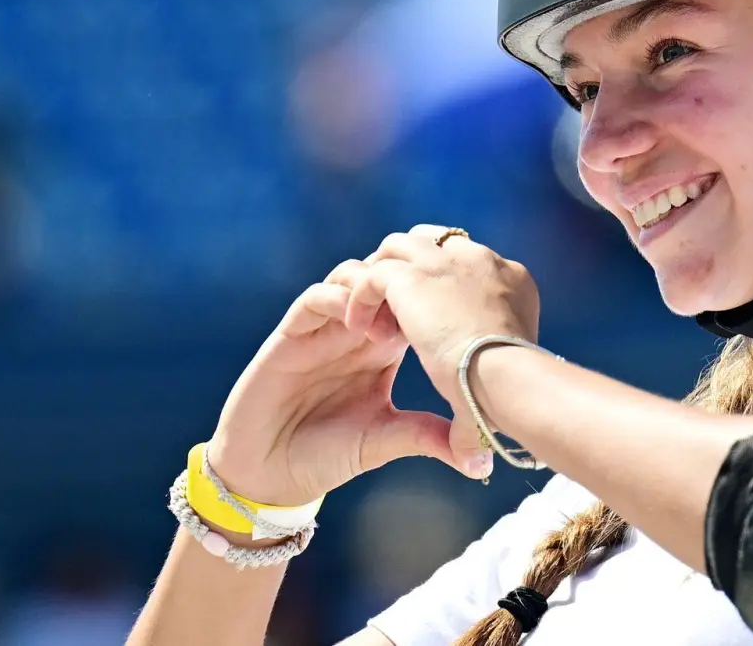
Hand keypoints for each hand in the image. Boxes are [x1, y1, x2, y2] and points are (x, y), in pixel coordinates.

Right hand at [205, 258, 490, 508]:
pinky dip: (338, 298)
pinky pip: (315, 298)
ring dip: (374, 286)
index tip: (456, 310)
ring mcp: (323, 330)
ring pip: (352, 276)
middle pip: (386, 278)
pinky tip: (357, 323)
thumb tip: (482, 457)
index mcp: (383, 349)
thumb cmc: (328, 456)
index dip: (434, 297)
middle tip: (427, 301)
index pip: (413, 303)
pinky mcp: (291, 335)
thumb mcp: (387, 440)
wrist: (270, 475)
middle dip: (407, 279)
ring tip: (390, 321)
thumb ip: (428, 435)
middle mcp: (355, 332)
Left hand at [344, 225, 540, 464]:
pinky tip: (358, 329)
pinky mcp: (409, 277)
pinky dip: (361, 297)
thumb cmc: (516, 395)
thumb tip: (478, 467)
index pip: (468, 264)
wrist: (508, 381)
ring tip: (370, 319)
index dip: (442, 287)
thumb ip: (480, 407)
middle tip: (391, 311)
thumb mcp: (500, 388)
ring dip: (382, 280)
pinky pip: (374, 274)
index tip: (426, 319)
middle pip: (434, 243)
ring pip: (399, 249)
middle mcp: (481, 260)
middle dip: (409, 270)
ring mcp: (443, 262)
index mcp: (509, 279)